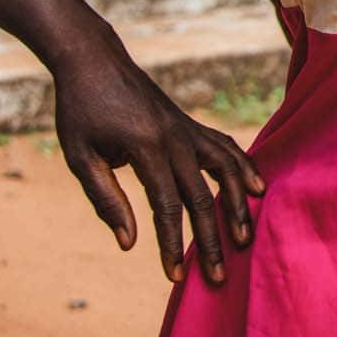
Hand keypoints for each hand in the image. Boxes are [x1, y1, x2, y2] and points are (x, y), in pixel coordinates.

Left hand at [51, 38, 264, 285]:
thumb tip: (129, 244)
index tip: (175, 277)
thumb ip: (106, 199)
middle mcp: (174, 137)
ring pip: (225, 170)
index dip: (170, 244)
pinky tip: (256, 187)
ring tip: (246, 238)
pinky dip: (243, 167)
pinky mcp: (189, 123)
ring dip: (238, 206)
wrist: (93, 58)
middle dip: (211, 240)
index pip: (166, 206)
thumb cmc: (80, 110)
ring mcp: (186, 128)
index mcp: (145, 147)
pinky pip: (224, 147)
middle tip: (218, 278)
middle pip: (202, 197)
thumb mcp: (80, 156)